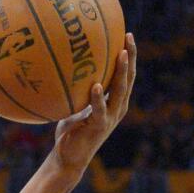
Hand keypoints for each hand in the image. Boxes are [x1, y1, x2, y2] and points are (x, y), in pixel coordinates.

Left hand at [52, 33, 135, 174]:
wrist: (68, 158)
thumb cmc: (70, 132)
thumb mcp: (73, 106)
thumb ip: (76, 91)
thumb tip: (64, 69)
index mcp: (114, 101)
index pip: (125, 74)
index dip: (128, 55)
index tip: (125, 34)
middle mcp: (117, 107)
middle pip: (129, 77)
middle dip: (130, 56)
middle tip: (128, 37)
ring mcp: (110, 117)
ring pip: (120, 91)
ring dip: (121, 72)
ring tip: (120, 54)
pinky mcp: (99, 127)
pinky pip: (100, 110)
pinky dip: (99, 98)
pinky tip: (96, 86)